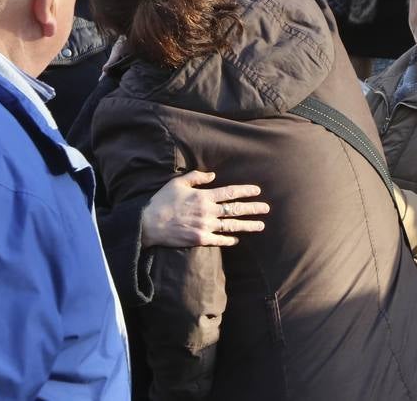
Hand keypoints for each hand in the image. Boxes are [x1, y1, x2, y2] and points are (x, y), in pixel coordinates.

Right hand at [139, 170, 268, 247]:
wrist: (149, 224)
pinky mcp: (199, 239)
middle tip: (267, 209)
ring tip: (261, 226)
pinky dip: (229, 239)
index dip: (245, 191)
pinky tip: (237, 239)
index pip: (230, 192)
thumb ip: (196, 177)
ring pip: (231, 226)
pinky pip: (219, 240)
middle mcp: (207, 211)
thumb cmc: (162, 201)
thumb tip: (213, 176)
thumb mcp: (178, 183)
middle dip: (253, 208)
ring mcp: (205, 226)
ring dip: (247, 225)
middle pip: (235, 209)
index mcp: (204, 196)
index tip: (258, 191)